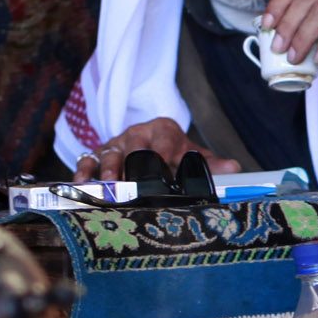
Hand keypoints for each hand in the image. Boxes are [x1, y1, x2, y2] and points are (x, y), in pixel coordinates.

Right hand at [71, 117, 239, 183]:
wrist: (152, 145)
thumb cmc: (175, 155)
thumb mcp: (193, 157)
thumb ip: (212, 164)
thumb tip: (233, 168)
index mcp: (164, 130)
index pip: (164, 139)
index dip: (164, 154)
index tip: (164, 169)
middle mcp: (138, 133)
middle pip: (134, 146)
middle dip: (133, 165)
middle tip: (134, 184)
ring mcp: (116, 143)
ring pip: (110, 153)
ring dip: (109, 171)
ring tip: (111, 187)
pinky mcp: (99, 154)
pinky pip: (89, 160)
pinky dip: (85, 171)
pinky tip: (83, 184)